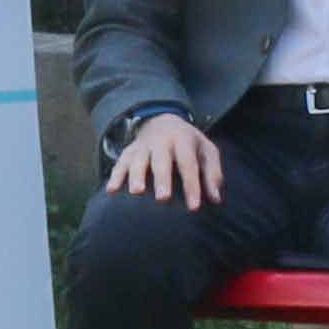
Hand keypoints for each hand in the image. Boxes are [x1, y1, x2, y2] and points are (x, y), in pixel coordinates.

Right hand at [106, 110, 222, 207]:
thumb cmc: (189, 144)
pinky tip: (111, 191)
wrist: (163, 122)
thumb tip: (217, 199)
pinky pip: (120, 163)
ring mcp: (143, 146)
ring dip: (136, 176)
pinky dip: (115, 176)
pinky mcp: (128, 152)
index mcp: (184, 141)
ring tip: (137, 192)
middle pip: (161, 161)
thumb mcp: (207, 152)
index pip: (188, 165)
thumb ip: (212, 174)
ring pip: (138, 160)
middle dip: (162, 180)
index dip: (192, 186)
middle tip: (163, 198)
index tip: (194, 207)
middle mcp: (162, 142)